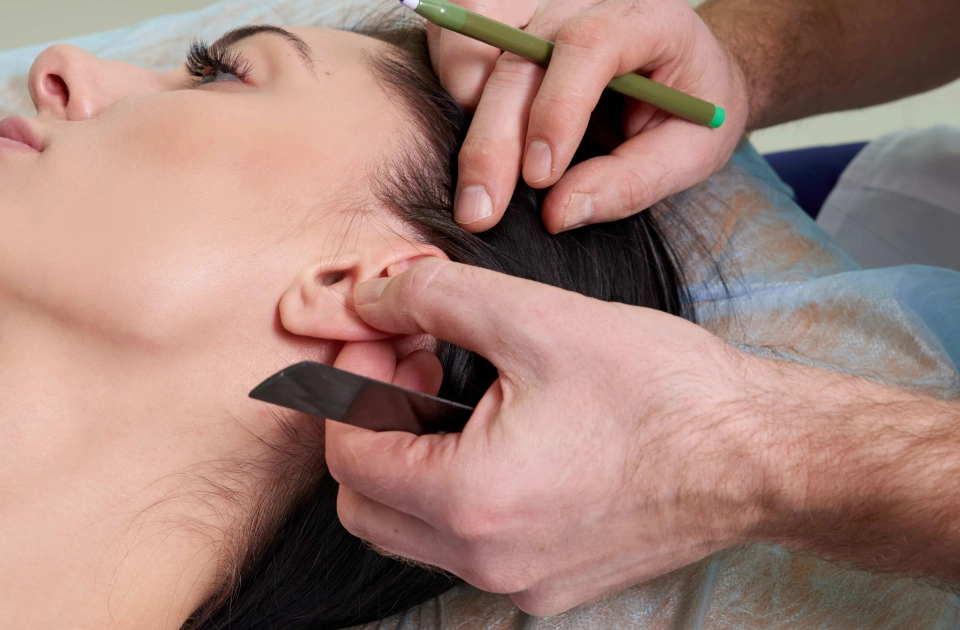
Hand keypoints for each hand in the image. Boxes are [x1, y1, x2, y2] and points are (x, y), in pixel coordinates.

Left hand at [326, 258, 772, 614]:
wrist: (758, 454)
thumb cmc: (659, 389)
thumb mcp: (534, 317)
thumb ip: (430, 299)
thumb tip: (364, 294)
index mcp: (468, 499)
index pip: (346, 456)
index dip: (348, 386)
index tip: (379, 337)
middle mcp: (484, 560)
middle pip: (365, 504)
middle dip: (370, 425)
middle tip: (412, 361)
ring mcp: (518, 581)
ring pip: (411, 528)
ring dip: (411, 455)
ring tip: (456, 386)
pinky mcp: (550, 582)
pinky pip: (467, 543)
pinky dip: (457, 488)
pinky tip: (499, 430)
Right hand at [432, 0, 748, 231]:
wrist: (684, 70)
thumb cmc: (692, 110)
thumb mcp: (691, 154)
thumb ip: (632, 182)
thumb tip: (556, 213)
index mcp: (645, 19)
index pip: (590, 46)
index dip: (557, 110)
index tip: (540, 178)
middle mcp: (582, 2)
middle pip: (517, 57)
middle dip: (491, 142)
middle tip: (479, 213)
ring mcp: (537, 6)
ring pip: (471, 41)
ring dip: (467, 113)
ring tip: (485, 173)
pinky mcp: (504, 19)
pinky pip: (454, 42)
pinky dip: (453, 88)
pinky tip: (477, 132)